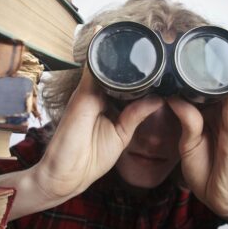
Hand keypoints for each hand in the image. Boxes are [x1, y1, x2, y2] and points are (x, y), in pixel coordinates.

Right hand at [34, 67, 163, 199]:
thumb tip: (158, 100)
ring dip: (124, 61)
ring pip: (106, 67)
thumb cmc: (91, 157)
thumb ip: (136, 115)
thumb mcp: (121, 134)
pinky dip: (108, 63)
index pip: (123, 82)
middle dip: (134, 64)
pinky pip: (95, 71)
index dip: (140, 76)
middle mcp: (95, 94)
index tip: (160, 70)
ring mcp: (88, 92)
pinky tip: (127, 56)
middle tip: (158, 59)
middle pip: (115, 71)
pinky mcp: (82, 94)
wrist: (67, 173)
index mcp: (105, 102)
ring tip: (148, 55)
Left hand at [166, 31, 227, 224]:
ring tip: (227, 41)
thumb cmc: (205, 170)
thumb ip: (186, 118)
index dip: (197, 67)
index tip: (189, 45)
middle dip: (216, 59)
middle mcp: (220, 113)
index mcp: (207, 114)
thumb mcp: (188, 142)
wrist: (220, 197)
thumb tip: (173, 96)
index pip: (201, 86)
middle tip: (213, 33)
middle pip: (218, 81)